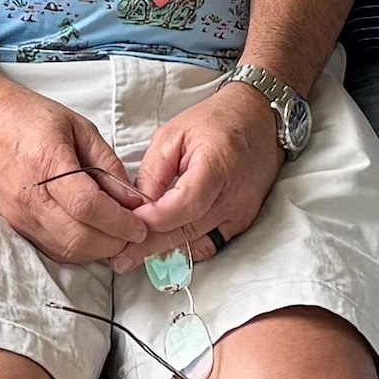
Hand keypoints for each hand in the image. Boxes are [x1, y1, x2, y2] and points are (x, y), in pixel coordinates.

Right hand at [0, 67, 157, 269]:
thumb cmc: (26, 115)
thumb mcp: (77, 126)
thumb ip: (107, 163)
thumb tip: (131, 199)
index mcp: (46, 164)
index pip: (89, 208)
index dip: (121, 222)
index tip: (141, 223)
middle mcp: (28, 197)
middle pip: (79, 239)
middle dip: (114, 243)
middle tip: (134, 232)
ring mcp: (18, 215)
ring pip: (66, 251)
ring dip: (98, 250)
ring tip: (116, 234)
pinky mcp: (13, 224)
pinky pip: (51, 249)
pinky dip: (77, 249)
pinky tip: (91, 235)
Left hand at [126, 78, 286, 260]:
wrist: (259, 119)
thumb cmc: (216, 121)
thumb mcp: (174, 134)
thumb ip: (154, 171)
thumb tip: (137, 205)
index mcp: (216, 166)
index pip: (185, 205)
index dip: (154, 219)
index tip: (127, 223)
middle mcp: (233, 196)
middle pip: (188, 231)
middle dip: (149, 247)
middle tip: (120, 259)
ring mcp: (241, 213)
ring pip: (198, 245)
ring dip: (166, 254)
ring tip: (135, 259)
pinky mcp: (243, 221)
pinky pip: (212, 245)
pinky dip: (187, 250)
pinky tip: (165, 253)